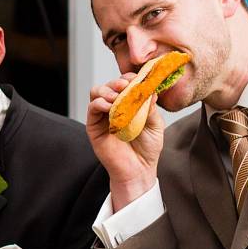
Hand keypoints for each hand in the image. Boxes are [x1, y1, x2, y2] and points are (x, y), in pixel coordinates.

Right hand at [87, 75, 164, 208]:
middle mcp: (114, 107)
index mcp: (129, 104)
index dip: (130, 78)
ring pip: (97, 92)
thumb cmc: (148, 149)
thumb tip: (150, 89)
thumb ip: (151, 108)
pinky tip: (109, 107)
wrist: (139, 170)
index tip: (139, 79)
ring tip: (117, 97)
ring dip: (107, 90)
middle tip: (127, 86)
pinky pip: (92, 108)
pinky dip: (99, 103)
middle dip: (117, 82)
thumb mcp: (156, 125)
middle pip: (109, 84)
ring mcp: (102, 116)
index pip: (125, 83)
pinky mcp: (93, 127)